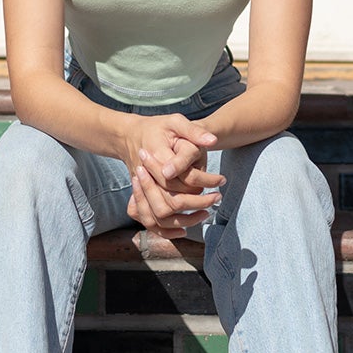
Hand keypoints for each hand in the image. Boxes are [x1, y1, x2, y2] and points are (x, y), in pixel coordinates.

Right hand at [119, 114, 223, 238]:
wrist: (130, 136)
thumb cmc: (158, 128)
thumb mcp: (176, 122)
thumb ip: (194, 131)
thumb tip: (213, 141)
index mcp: (156, 160)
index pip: (181, 180)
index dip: (204, 182)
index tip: (221, 180)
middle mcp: (145, 179)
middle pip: (170, 203)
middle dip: (197, 204)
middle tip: (217, 197)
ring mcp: (139, 192)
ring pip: (160, 216)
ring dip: (185, 219)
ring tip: (207, 212)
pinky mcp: (139, 200)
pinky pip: (150, 222)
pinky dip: (167, 231)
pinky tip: (185, 229)